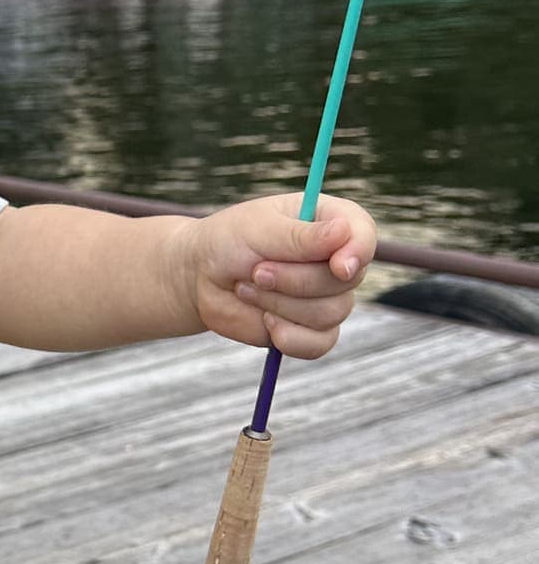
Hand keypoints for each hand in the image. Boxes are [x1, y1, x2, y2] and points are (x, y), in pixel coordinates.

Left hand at [184, 193, 376, 357]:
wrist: (200, 277)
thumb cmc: (228, 241)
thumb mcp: (258, 229)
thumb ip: (300, 236)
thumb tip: (344, 233)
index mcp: (329, 220)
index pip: (363, 231)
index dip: (358, 250)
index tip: (338, 266)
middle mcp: (335, 259)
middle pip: (347, 279)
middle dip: (295, 280)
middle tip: (256, 271)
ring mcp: (327, 296)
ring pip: (331, 313)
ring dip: (281, 304)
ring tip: (248, 287)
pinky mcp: (313, 329)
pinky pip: (320, 343)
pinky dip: (289, 336)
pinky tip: (265, 320)